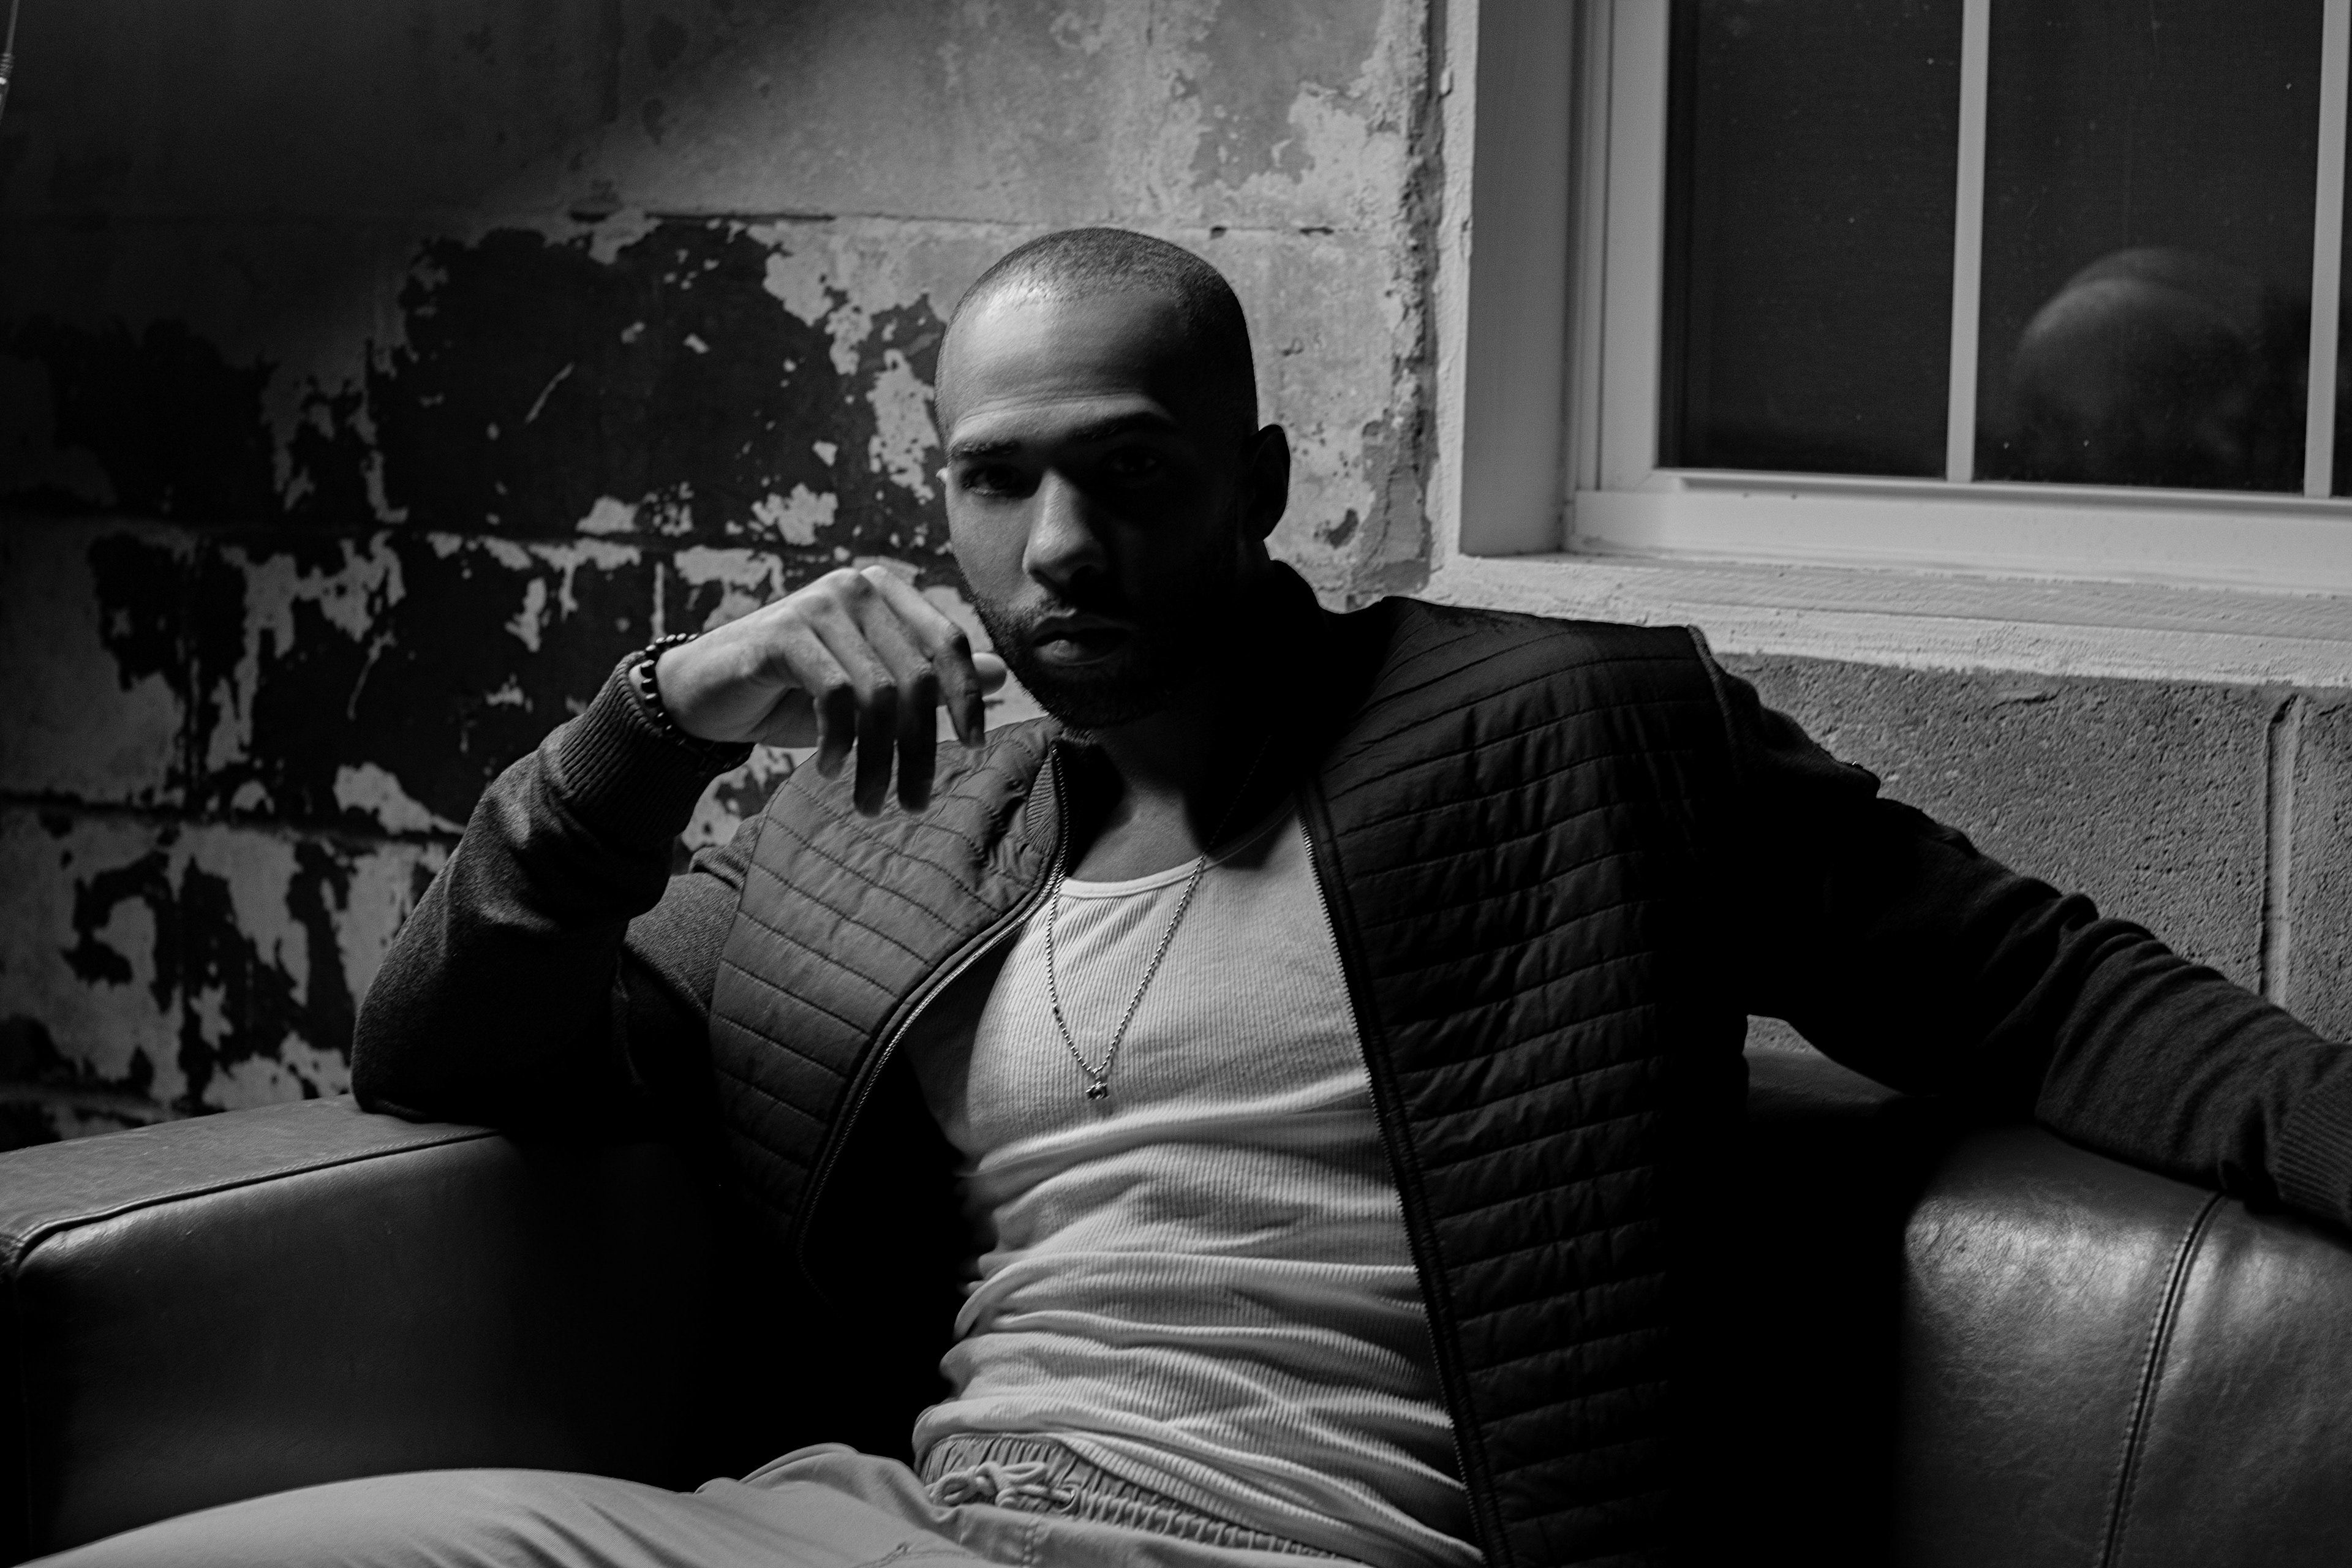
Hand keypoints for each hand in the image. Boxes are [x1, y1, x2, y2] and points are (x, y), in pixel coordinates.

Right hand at [654, 566, 1008, 813]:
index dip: (968, 698)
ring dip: (879, 761)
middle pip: (917, 678)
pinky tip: (830, 770)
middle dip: (921, 749)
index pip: (948, 642)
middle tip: (914, 802)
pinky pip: (834, 695)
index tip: (973, 751)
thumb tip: (1000, 674)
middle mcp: (856, 588)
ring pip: (878, 695)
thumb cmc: (793, 692)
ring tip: (870, 803)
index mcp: (886, 594)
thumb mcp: (868, 689)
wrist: (706, 693)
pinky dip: (839, 742)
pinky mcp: (782, 632)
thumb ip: (928, 675)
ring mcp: (818, 605)